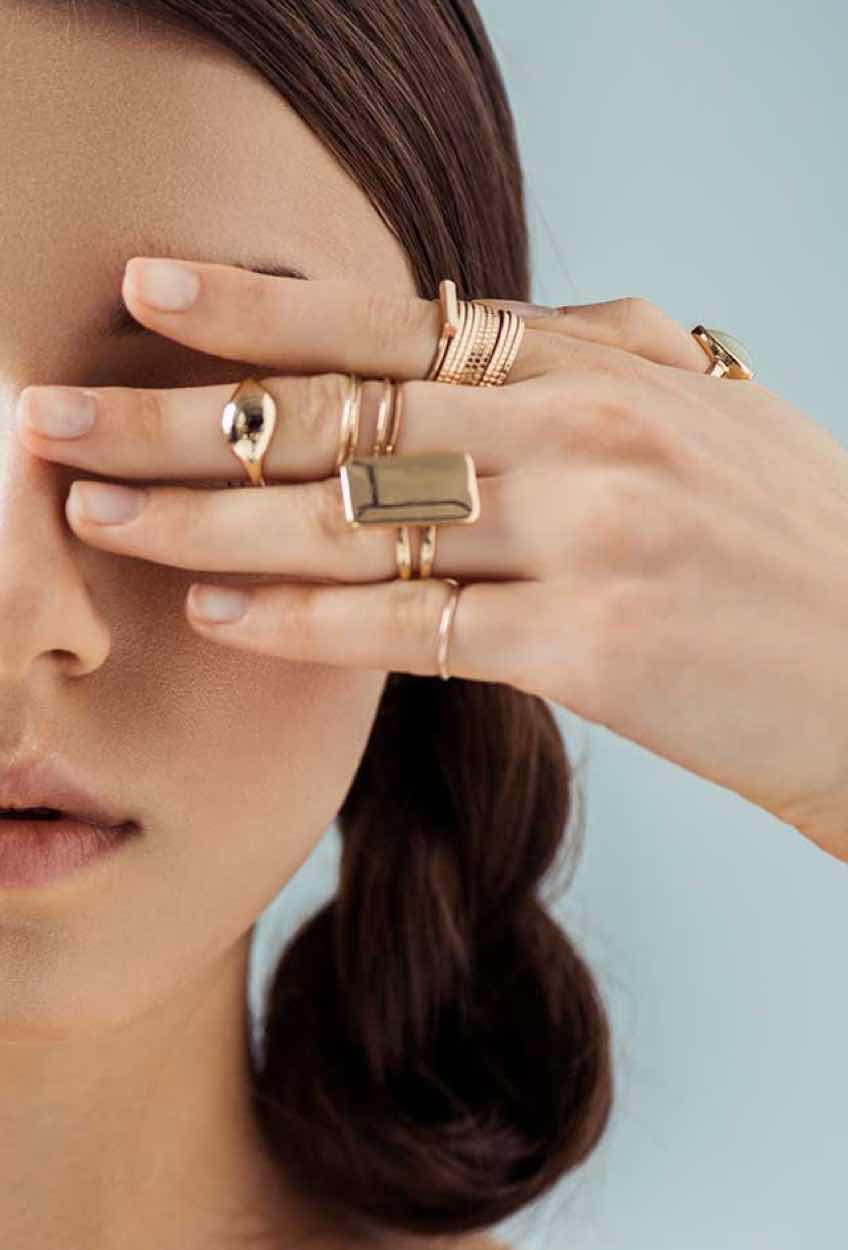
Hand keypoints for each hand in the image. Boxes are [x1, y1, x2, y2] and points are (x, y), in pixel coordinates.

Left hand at [15, 258, 847, 860]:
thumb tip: (468, 322)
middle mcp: (580, 433)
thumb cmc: (786, 534)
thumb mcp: (700, 401)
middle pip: (341, 415)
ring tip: (101, 511)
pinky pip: (412, 629)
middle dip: (182, 416)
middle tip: (55, 416)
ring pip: (356, 521)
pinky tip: (220, 609)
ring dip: (209, 517)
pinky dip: (306, 620)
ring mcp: (586, 538)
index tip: (145, 295)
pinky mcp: (591, 645)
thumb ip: (582, 354)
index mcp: (596, 363)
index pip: (392, 321)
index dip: (257, 308)